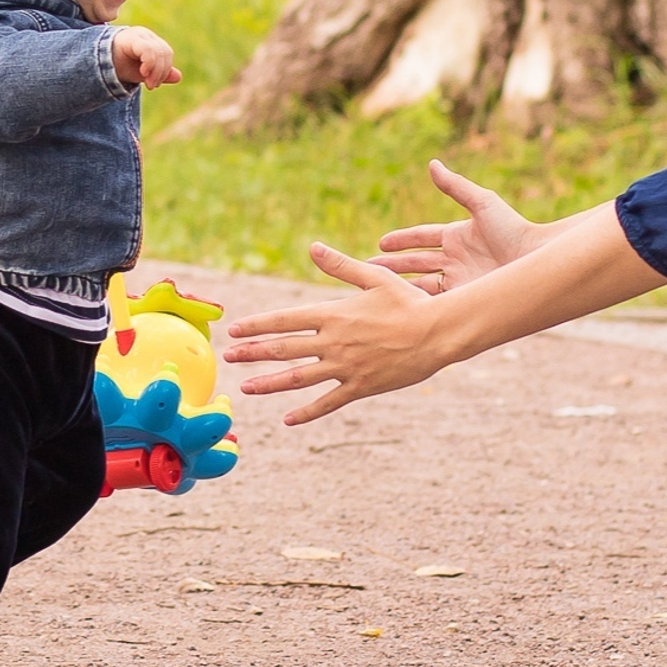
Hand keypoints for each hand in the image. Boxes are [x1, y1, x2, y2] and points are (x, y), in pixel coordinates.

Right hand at [110, 26, 180, 88]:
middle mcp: (146, 35)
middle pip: (164, 52)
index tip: (155, 84)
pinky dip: (150, 63)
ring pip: (158, 52)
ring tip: (149, 83)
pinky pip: (148, 50)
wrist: (96, 63)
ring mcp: (138, 35)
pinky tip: (144, 73)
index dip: (165, 70)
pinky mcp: (131, 38)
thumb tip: (178, 77)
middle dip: (161, 72)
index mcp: (151, 41)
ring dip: (156, 71)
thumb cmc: (120, 66)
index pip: (166, 53)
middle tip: (152, 86)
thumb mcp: (142, 73)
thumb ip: (159, 74)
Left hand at [221, 244, 442, 423]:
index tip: (236, 331)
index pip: (285, 319)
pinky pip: (328, 402)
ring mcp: (346, 367)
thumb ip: (340, 265)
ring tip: (246, 388)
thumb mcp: (374, 277)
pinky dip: (307, 412)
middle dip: (253, 353)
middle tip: (228, 358)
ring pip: (298, 378)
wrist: (437, 332)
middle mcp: (334, 342)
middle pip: (284, 349)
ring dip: (269, 383)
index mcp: (333, 314)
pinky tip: (288, 420)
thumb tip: (313, 246)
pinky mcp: (361, 387)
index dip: (257, 325)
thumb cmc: (408, 301)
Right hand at [374, 159, 548, 293]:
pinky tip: (400, 305)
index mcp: (457, 235)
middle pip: (416, 262)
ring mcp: (460, 280)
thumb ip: (455, 186)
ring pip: (421, 283)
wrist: (535, 259)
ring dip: (400, 285)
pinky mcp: (465, 298)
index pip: (422, 238)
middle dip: (392, 266)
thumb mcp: (482, 204)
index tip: (380, 243)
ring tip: (377, 289)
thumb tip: (432, 164)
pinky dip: (418, 302)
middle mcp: (455, 258)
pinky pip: (436, 301)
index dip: (401, 240)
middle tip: (367, 269)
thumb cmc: (513, 229)